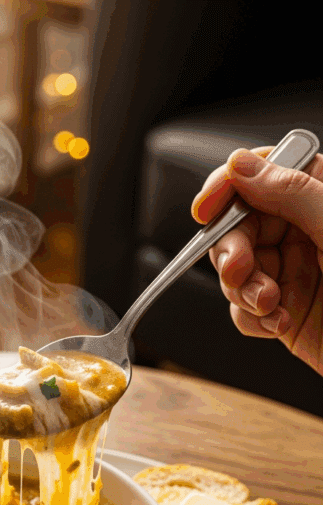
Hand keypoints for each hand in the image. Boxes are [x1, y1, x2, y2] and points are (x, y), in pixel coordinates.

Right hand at [192, 146, 322, 376]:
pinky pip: (244, 311)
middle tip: (239, 271)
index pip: (261, 174)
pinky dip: (253, 320)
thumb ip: (292, 192)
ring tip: (270, 305)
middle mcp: (303, 231)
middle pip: (238, 227)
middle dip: (233, 251)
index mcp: (320, 196)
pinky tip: (278, 324)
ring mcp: (292, 273)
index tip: (207, 209)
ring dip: (244, 292)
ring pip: (236, 272)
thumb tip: (242, 166)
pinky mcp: (283, 312)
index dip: (228, 187)